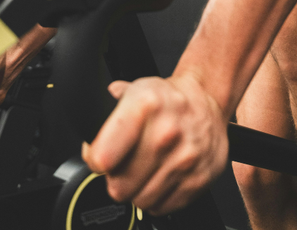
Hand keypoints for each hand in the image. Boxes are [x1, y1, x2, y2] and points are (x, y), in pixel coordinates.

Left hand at [82, 74, 228, 214]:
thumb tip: (89, 126)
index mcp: (146, 105)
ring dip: (138, 189)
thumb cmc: (168, 99)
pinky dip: (158, 196)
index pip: (103, 157)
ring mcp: (185, 158)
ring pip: (140, 201)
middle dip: (116, 178)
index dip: (95, 159)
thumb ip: (108, 109)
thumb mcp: (136, 89)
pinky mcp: (199, 179)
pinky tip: (161, 174)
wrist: (206, 101)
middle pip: (119, 186)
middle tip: (125, 163)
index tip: (100, 156)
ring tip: (145, 167)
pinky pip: (162, 207)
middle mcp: (166, 133)